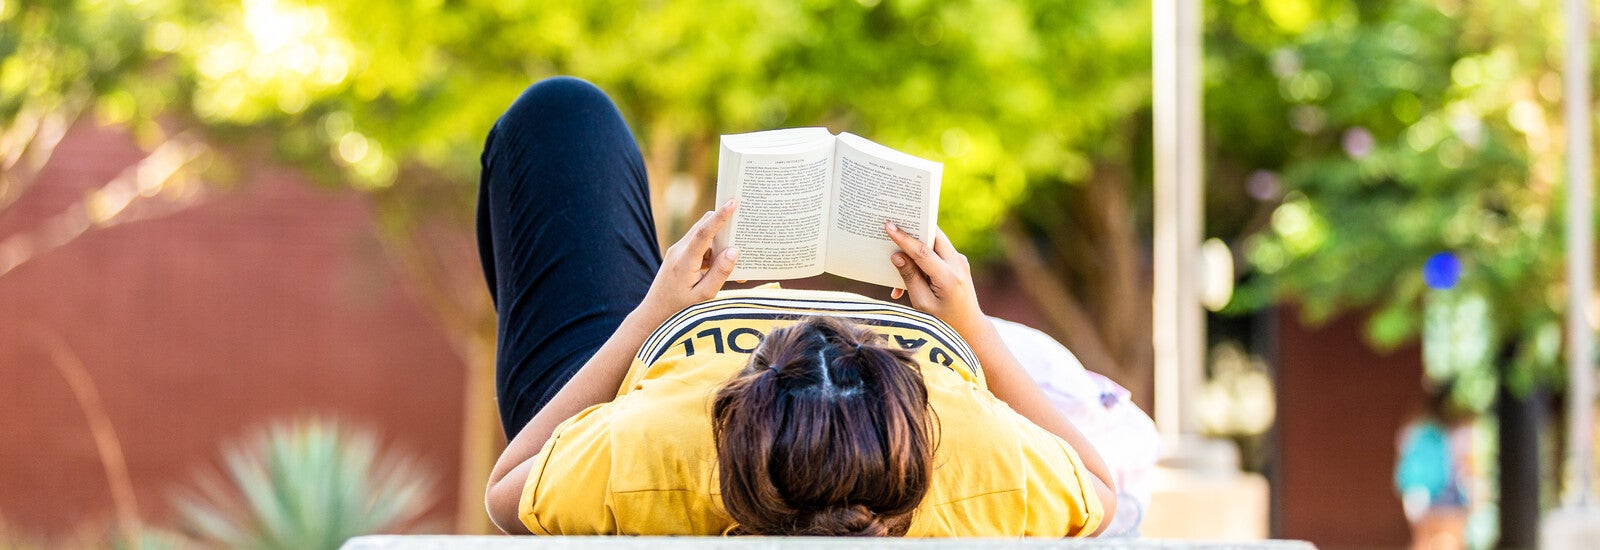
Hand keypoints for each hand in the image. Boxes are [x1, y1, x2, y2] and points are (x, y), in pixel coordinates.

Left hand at [641, 199, 739, 317]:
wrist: (654, 312)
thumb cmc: (680, 309)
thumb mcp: (704, 296)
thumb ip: (720, 273)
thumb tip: (734, 251)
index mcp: (684, 260)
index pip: (704, 232)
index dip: (720, 216)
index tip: (733, 202)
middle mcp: (679, 250)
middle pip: (703, 226)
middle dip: (723, 222)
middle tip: (744, 222)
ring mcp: (677, 251)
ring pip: (702, 234)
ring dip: (719, 239)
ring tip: (738, 251)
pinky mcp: (679, 255)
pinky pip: (699, 245)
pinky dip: (712, 249)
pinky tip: (723, 264)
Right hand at [884, 222, 984, 333]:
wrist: (970, 327)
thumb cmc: (944, 321)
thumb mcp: (922, 303)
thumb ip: (909, 278)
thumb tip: (897, 255)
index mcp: (949, 278)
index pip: (923, 251)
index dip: (904, 238)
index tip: (889, 226)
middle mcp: (958, 264)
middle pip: (934, 236)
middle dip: (913, 229)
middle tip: (893, 223)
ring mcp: (960, 261)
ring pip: (935, 242)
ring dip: (915, 247)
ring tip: (896, 254)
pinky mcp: (957, 262)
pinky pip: (937, 252)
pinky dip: (922, 259)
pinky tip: (908, 276)